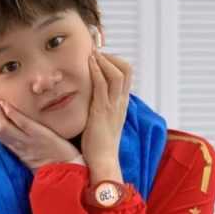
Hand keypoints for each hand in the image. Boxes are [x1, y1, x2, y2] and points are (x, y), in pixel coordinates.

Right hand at [0, 94, 80, 172]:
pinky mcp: (39, 136)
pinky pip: (22, 124)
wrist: (68, 172)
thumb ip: (24, 145)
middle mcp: (18, 145)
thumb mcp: (33, 155)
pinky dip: (12, 113)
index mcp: (16, 150)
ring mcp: (28, 141)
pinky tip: (7, 104)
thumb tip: (18, 132)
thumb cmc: (54, 163)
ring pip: (3, 126)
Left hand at [81, 51, 131, 182]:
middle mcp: (120, 102)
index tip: (101, 56)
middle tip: (97, 52)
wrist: (103, 160)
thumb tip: (92, 98)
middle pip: (126, 70)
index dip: (115, 62)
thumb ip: (101, 107)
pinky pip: (102, 85)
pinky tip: (88, 64)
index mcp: (121, 104)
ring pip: (117, 74)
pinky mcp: (102, 110)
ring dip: (104, 60)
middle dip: (112, 56)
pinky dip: (97, 71)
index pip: (126, 75)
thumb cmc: (99, 144)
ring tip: (92, 53)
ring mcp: (113, 106)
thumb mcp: (103, 120)